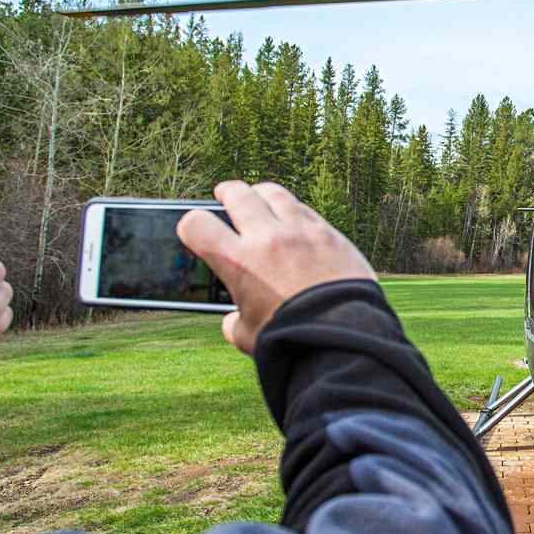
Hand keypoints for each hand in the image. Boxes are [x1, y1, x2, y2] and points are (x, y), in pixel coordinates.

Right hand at [178, 180, 376, 354]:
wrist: (343, 338)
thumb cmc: (292, 341)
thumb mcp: (249, 336)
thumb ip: (234, 322)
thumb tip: (232, 320)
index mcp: (237, 262)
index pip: (196, 224)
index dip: (190, 225)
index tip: (196, 229)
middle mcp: (267, 238)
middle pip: (237, 194)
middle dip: (227, 193)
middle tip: (224, 194)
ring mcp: (300, 232)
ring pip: (274, 193)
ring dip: (261, 193)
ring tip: (259, 196)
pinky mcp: (329, 234)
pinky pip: (305, 209)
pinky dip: (294, 210)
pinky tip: (294, 216)